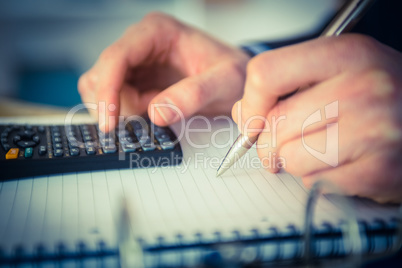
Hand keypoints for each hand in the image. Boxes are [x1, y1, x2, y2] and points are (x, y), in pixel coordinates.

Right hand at [78, 12, 248, 131]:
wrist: (237, 78)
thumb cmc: (233, 74)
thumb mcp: (224, 82)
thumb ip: (194, 95)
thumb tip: (156, 113)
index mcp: (158, 31)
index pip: (116, 57)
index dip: (106, 90)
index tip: (109, 122)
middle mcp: (140, 41)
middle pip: (102, 73)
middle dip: (115, 103)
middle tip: (144, 120)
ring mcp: (135, 59)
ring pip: (100, 86)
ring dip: (119, 108)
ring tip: (152, 112)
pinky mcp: (135, 77)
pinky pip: (113, 96)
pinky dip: (123, 112)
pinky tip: (147, 113)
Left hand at [233, 34, 401, 202]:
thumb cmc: (383, 94)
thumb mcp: (340, 70)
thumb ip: (288, 84)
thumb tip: (245, 114)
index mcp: (346, 54)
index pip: (266, 73)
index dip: (252, 102)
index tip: (253, 118)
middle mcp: (361, 88)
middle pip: (274, 124)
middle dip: (268, 142)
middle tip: (282, 144)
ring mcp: (371, 131)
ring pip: (290, 158)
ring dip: (296, 161)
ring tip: (322, 149)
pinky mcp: (377, 170)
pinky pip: (315, 183)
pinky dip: (320, 178)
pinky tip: (343, 163)